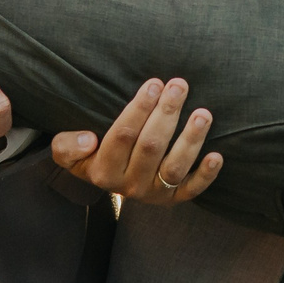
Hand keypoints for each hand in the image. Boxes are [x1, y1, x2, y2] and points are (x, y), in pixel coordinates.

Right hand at [49, 76, 222, 203]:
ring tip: (203, 113)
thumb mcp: (66, 150)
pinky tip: (217, 156)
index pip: (122, 136)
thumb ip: (67, 146)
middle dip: (166, 113)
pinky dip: (206, 175)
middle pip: (151, 146)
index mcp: (103, 170)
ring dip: (190, 140)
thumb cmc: (90, 154)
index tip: (153, 83)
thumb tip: (87, 140)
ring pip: (174, 167)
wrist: (106, 180)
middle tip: (179, 85)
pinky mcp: (173, 198)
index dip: (139, 109)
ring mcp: (153, 194)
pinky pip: (191, 190)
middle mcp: (129, 185)